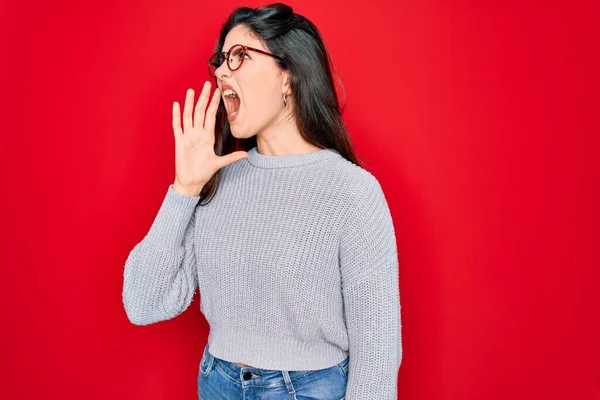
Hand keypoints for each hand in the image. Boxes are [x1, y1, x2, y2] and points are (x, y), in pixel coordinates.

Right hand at [172, 81, 248, 195]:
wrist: (191, 182)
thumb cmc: (204, 172)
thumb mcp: (219, 163)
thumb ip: (232, 158)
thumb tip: (246, 155)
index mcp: (207, 136)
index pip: (211, 116)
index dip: (214, 104)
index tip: (218, 92)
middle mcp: (198, 133)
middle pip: (200, 111)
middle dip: (204, 98)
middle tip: (207, 84)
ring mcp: (188, 136)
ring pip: (188, 115)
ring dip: (189, 103)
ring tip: (191, 90)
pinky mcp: (179, 142)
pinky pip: (177, 126)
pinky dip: (176, 116)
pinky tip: (177, 105)